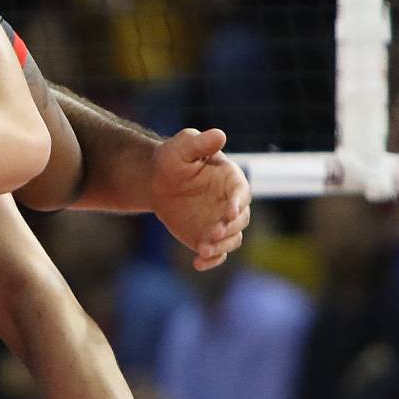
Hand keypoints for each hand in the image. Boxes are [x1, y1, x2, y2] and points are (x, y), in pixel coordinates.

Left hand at [151, 128, 249, 269]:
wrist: (157, 181)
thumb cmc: (173, 160)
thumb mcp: (181, 147)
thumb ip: (199, 142)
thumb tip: (219, 134)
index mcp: (231, 180)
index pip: (242, 193)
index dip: (238, 202)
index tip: (229, 212)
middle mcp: (232, 204)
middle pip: (241, 220)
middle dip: (229, 228)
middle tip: (211, 232)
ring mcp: (222, 222)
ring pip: (232, 239)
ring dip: (221, 246)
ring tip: (202, 249)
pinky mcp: (209, 237)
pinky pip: (217, 253)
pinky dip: (211, 260)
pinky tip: (197, 263)